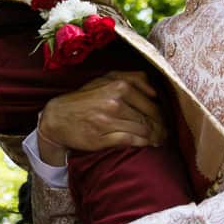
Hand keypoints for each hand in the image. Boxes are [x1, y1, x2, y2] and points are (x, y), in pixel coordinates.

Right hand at [34, 71, 165, 167]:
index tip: (165, 121)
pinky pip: (131, 141)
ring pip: (143, 130)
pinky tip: (146, 144)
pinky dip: (142, 144)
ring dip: (155, 137)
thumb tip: (155, 91)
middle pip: (150, 118)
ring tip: (159, 141)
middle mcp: (115, 102)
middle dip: (162, 127)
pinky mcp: (102, 137)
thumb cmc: (84, 98)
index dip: (162, 114)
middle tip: (165, 134)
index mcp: (119, 85)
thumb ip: (132, 78)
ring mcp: (108, 121)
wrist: (57, 118)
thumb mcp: (105, 79)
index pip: (152, 103)